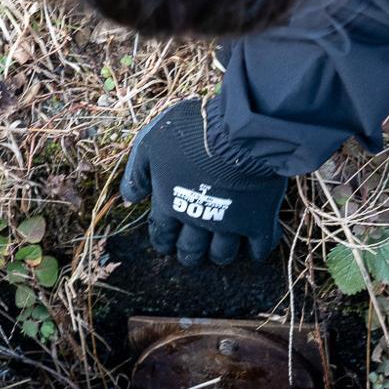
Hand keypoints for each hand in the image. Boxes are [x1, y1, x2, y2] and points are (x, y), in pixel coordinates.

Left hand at [120, 100, 285, 265]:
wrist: (238, 132)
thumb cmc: (191, 133)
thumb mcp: (150, 144)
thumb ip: (138, 173)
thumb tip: (129, 199)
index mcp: (171, 203)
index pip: (163, 233)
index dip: (163, 241)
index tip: (166, 245)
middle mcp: (198, 220)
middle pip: (191, 249)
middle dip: (189, 254)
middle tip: (191, 254)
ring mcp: (230, 223)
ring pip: (222, 253)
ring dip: (219, 256)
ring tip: (220, 254)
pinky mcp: (259, 220)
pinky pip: (259, 246)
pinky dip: (257, 251)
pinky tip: (255, 250)